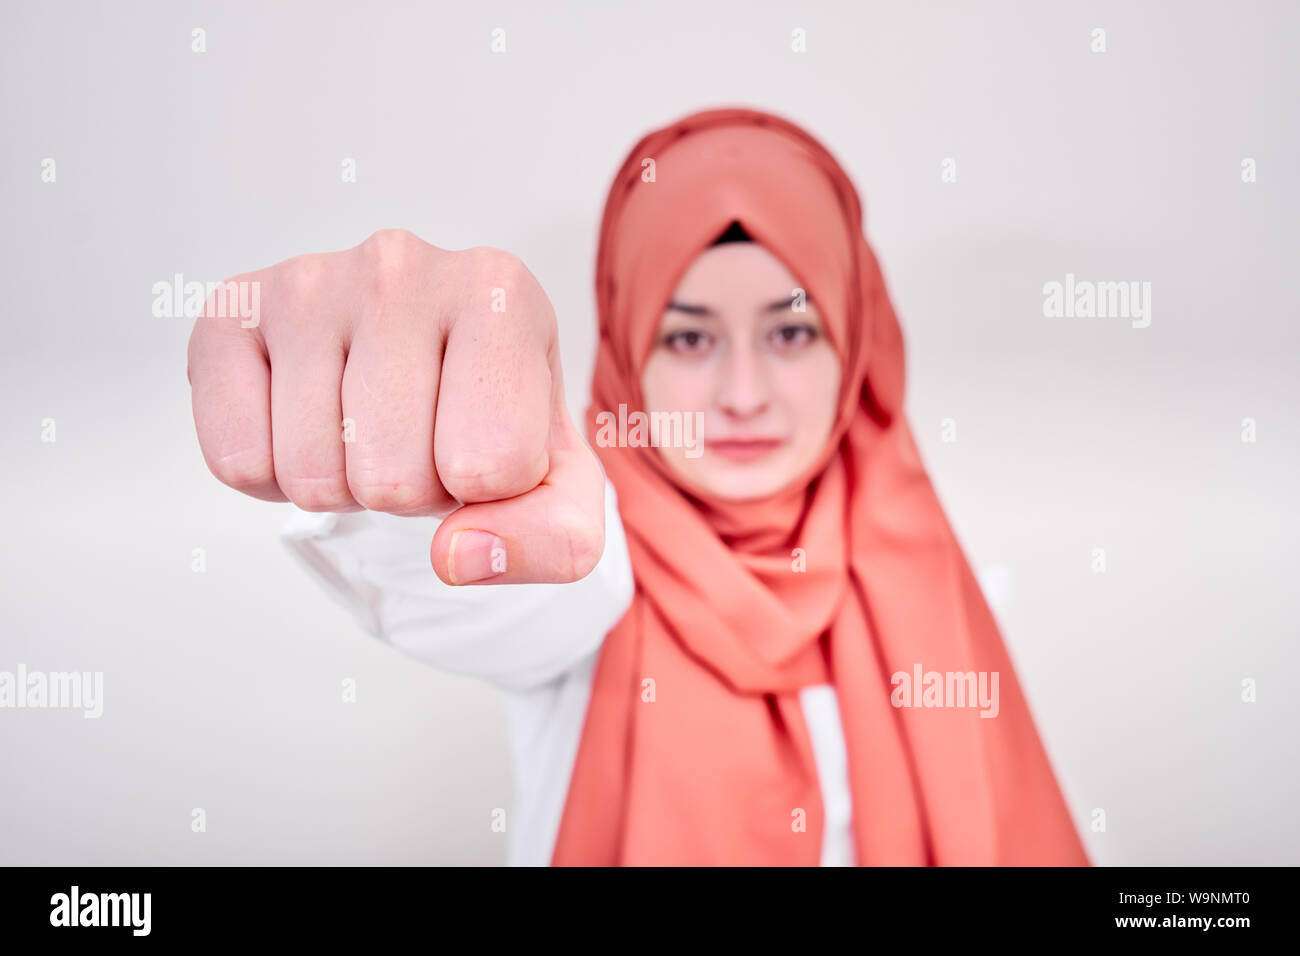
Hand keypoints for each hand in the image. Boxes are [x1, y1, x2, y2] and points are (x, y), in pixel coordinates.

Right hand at [187, 229, 604, 584]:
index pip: (492, 465)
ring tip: (368, 429)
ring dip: (343, 486)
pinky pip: (237, 460)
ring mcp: (310, 282)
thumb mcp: (558, 488)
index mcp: (502, 292)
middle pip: (393, 479)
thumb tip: (459, 555)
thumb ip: (554, 540)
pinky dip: (272, 476)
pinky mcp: (232, 312)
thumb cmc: (494, 419)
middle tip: (421, 441)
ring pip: (313, 476)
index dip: (491, 490)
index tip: (489, 443)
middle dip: (412, 493)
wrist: (423, 371)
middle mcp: (402, 265)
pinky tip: (307, 421)